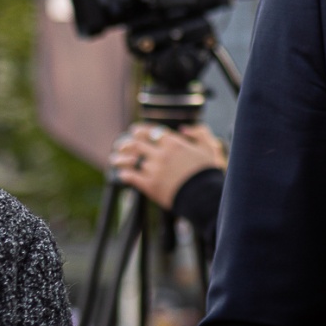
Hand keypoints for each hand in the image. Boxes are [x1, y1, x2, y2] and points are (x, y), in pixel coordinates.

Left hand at [110, 123, 225, 210]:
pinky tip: (122, 175)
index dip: (139, 130)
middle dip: (126, 143)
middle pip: (136, 143)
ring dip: (120, 158)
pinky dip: (124, 174)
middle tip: (121, 145)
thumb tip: (184, 128)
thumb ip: (200, 133)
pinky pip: (131, 177)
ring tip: (115, 159)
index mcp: (174, 142)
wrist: (205, 196)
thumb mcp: (210, 148)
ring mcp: (154, 169)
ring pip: (129, 160)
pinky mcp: (150, 185)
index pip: (150, 131)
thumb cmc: (208, 172)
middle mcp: (161, 153)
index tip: (134, 130)